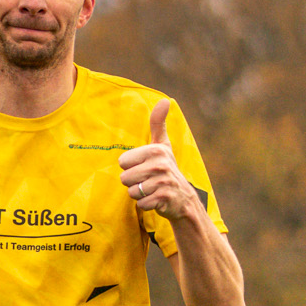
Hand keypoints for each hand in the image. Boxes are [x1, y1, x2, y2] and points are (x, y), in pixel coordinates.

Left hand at [119, 99, 197, 219]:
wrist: (183, 198)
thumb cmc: (167, 169)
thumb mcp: (162, 145)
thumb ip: (158, 123)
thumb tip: (165, 100)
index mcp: (156, 150)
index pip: (122, 162)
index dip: (131, 167)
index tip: (145, 167)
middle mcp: (160, 165)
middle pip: (124, 178)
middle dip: (133, 182)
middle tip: (148, 180)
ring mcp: (163, 182)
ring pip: (131, 192)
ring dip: (139, 194)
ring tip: (152, 190)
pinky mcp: (163, 199)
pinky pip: (140, 204)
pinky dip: (146, 205)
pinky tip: (156, 200)